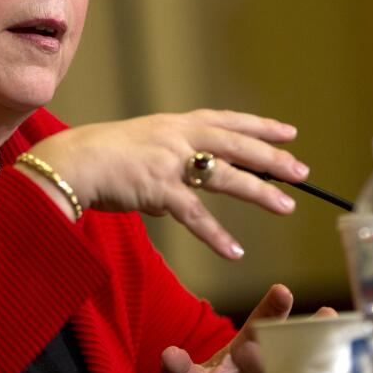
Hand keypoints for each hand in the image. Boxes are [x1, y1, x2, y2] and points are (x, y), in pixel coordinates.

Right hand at [21, 110, 308, 258]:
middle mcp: (177, 138)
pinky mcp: (158, 189)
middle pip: (236, 145)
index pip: (226, 121)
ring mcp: (169, 162)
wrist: (72, 161)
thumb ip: (162, 174)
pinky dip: (216, 235)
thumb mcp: (138, 152)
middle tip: (301, 171)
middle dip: (271, 158)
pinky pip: (194, 215)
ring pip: (225, 176)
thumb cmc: (99, 158)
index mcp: (174, 125)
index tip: (288, 132)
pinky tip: (234, 251)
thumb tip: (174, 204)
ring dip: (258, 192)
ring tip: (285, 206)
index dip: (259, 126)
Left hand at [160, 284, 335, 372]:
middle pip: (295, 341)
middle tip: (326, 316)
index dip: (272, 306)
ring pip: (311, 368)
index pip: (261, 322)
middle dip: (310, 328)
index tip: (282, 290)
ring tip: (346, 351)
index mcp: (248, 347)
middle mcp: (275, 361)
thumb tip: (168, 354)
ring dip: (328, 359)